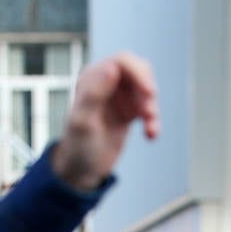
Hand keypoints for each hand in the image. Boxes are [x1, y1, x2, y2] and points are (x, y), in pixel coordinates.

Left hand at [50, 53, 158, 190]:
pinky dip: (153, 121)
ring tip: (150, 129)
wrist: (81, 169)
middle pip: (138, 71)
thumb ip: (95, 92)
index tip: (150, 93)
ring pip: (146, 91)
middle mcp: (107, 82)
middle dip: (148, 90)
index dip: (139, 73)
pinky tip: (151, 135)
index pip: (122, 62)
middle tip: (150, 112)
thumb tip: (112, 67)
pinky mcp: (128, 111)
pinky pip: (148, 109)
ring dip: (152, 108)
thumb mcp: (83, 120)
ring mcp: (119, 96)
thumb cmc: (77, 145)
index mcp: (93, 77)